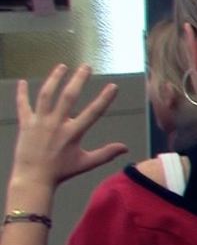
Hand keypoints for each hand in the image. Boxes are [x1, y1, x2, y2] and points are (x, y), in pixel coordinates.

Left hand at [9, 64, 126, 190]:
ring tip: (62, 66)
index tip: (113, 86)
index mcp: (73, 133)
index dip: (104, 98)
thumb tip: (125, 148)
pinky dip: (21, 93)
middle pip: (68, 96)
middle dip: (78, 80)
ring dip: (54, 79)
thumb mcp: (86, 163)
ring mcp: (39, 122)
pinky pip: (23, 105)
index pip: (93, 112)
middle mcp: (56, 124)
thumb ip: (106, 154)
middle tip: (86, 66)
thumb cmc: (61, 171)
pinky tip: (22, 82)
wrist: (33, 178)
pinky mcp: (25, 124)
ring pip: (46, 95)